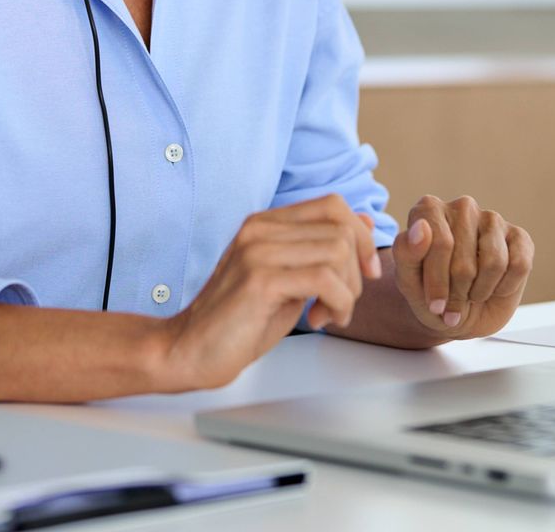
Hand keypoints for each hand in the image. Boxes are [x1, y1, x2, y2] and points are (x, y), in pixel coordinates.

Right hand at [159, 193, 381, 390]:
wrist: (189, 350)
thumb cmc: (240, 320)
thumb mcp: (289, 280)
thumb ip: (320, 251)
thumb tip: (364, 222)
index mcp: (266, 223)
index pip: (334, 205)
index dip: (361, 236)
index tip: (365, 273)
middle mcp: (260, 228)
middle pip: (342, 229)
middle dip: (356, 273)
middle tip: (340, 304)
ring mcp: (258, 251)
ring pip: (338, 252)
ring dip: (348, 292)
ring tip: (328, 315)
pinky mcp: (259, 279)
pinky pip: (325, 279)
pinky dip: (338, 304)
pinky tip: (318, 321)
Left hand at [391, 195, 533, 339]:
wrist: (458, 316)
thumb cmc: (430, 295)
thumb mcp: (408, 282)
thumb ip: (406, 253)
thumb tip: (421, 228)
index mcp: (429, 210)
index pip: (440, 244)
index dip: (438, 282)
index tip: (434, 305)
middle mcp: (462, 207)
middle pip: (465, 262)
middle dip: (458, 292)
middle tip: (451, 303)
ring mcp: (492, 219)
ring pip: (494, 263)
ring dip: (480, 291)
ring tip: (470, 293)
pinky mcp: (519, 236)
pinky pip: (519, 266)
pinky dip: (505, 287)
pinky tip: (493, 287)